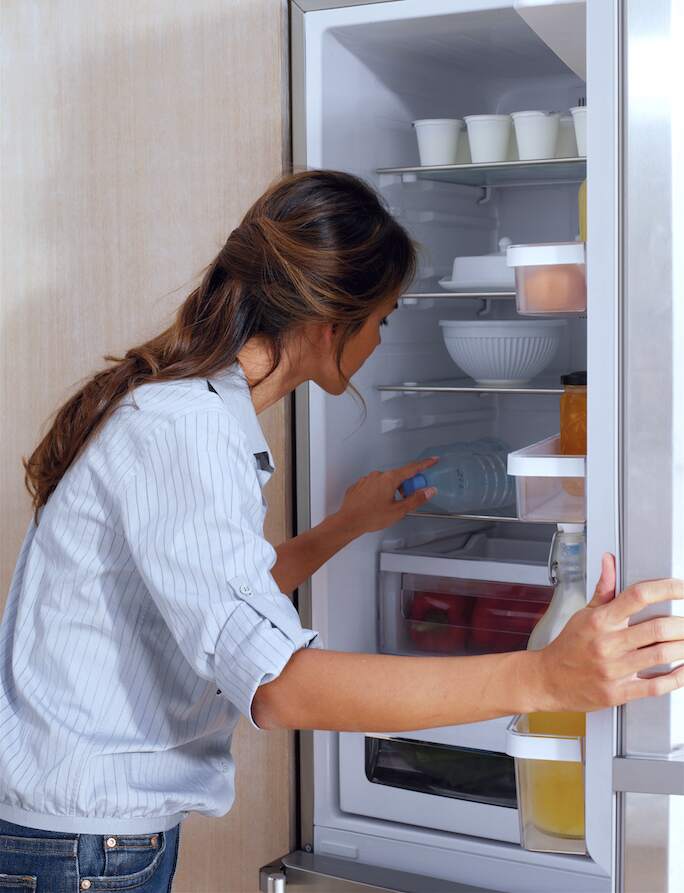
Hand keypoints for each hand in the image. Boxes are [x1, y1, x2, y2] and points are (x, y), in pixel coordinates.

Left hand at [335, 457, 437, 536]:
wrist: (348, 521)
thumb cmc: (370, 517)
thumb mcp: (398, 511)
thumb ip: (416, 499)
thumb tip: (429, 491)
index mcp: (389, 479)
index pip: (412, 468)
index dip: (425, 464)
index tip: (433, 460)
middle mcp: (378, 475)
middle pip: (398, 477)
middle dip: (405, 486)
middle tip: (406, 500)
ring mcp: (367, 479)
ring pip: (385, 481)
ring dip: (391, 490)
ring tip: (388, 506)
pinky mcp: (359, 485)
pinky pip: (374, 486)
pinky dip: (378, 492)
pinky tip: (376, 505)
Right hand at [537, 554, 683, 711]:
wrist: (547, 681)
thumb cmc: (567, 647)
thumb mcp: (583, 614)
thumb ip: (604, 589)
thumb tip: (610, 562)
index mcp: (600, 620)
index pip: (638, 596)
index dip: (667, 589)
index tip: (682, 588)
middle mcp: (607, 643)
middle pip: (657, 628)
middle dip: (683, 624)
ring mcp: (613, 669)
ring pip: (662, 655)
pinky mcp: (618, 692)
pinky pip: (656, 686)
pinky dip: (677, 677)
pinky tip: (683, 669)